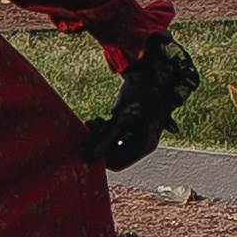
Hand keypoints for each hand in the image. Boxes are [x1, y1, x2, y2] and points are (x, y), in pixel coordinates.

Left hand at [85, 34, 200, 171]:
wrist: (152, 74)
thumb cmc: (141, 95)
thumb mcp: (122, 117)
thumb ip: (106, 138)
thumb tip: (89, 157)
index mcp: (144, 145)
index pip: (117, 162)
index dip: (99, 157)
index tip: (84, 148)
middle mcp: (142, 144)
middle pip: (114, 153)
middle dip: (99, 144)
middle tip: (87, 131)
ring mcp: (138, 135)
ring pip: (113, 144)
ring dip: (101, 135)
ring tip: (91, 123)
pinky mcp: (133, 127)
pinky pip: (116, 135)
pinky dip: (106, 130)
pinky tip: (98, 120)